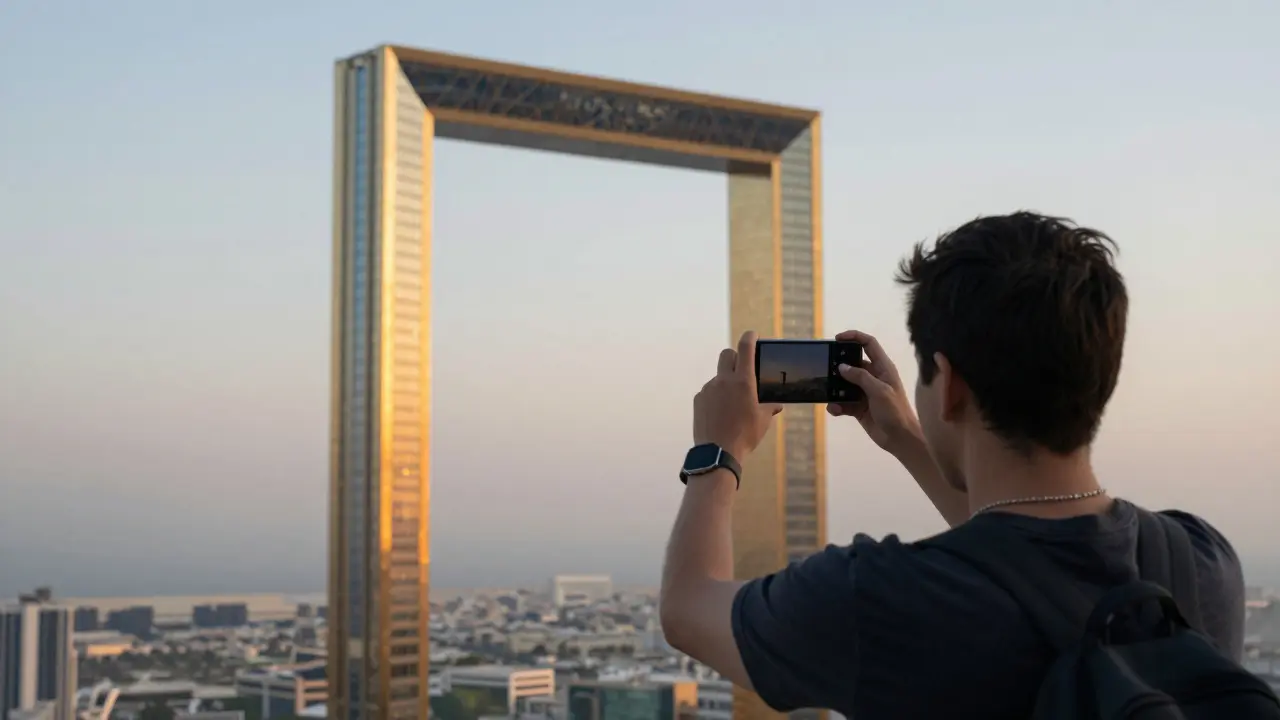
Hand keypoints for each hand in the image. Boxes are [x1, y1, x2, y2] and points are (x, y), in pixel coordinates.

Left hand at [693, 331, 781, 460]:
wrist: (718, 452)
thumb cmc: (745, 435)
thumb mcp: (763, 420)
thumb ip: (769, 407)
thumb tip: (776, 404)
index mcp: (743, 381)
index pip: (745, 348)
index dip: (749, 337)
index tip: (752, 335)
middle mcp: (724, 380)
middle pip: (726, 355)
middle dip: (735, 357)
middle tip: (742, 368)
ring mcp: (708, 389)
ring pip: (718, 376)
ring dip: (726, 382)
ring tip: (733, 403)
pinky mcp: (698, 399)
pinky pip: (709, 391)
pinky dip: (716, 396)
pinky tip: (721, 413)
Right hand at [826, 330, 922, 453]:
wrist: (900, 439)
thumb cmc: (895, 412)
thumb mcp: (879, 391)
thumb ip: (860, 377)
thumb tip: (841, 367)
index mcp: (883, 368)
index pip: (869, 344)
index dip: (854, 337)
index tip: (837, 338)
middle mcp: (873, 377)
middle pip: (853, 363)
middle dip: (839, 365)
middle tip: (826, 367)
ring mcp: (865, 392)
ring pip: (845, 384)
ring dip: (835, 388)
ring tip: (828, 392)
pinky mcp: (859, 407)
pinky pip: (843, 401)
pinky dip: (837, 405)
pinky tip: (835, 410)